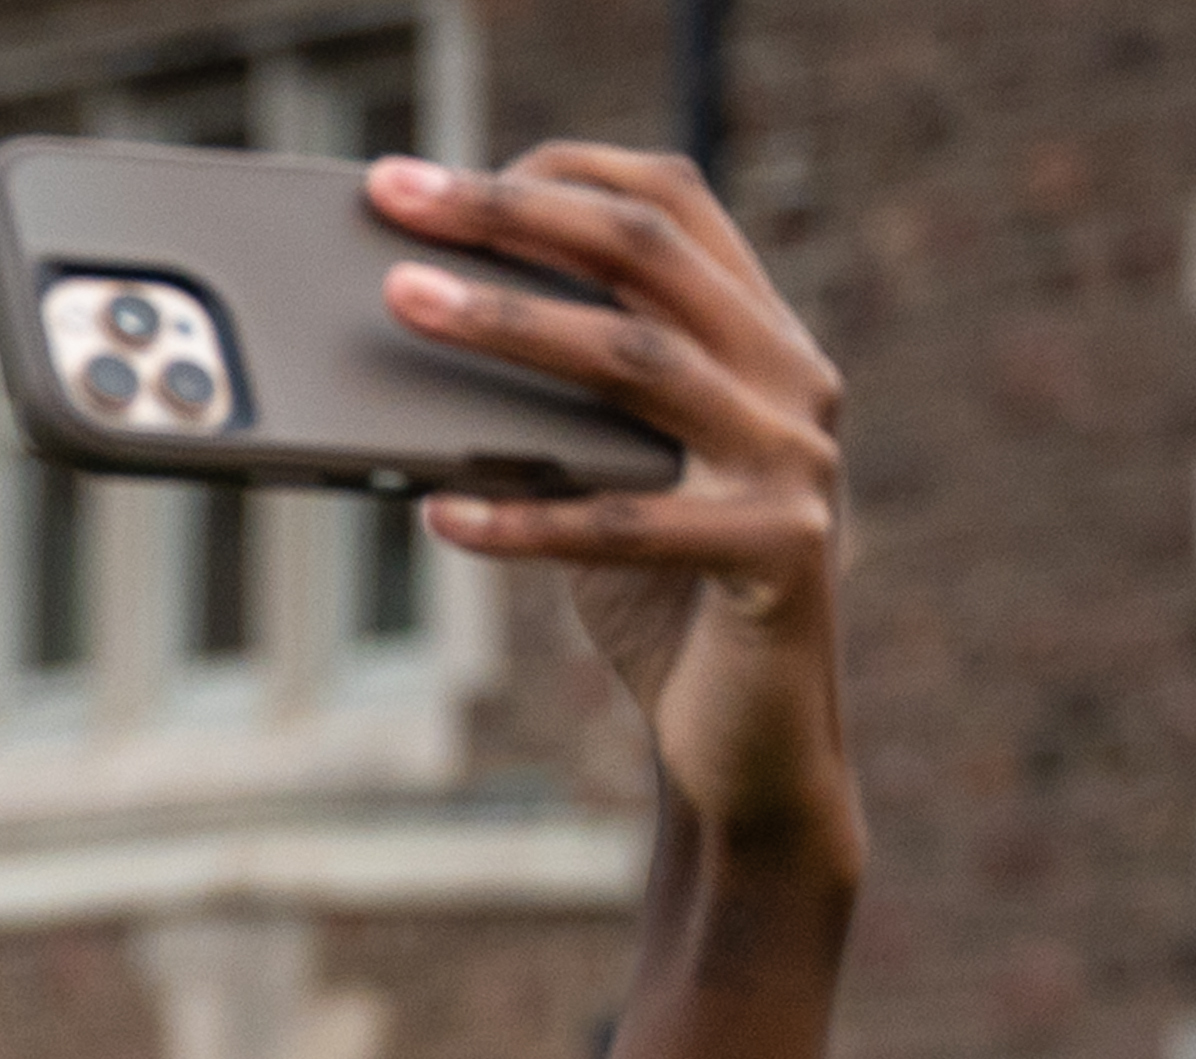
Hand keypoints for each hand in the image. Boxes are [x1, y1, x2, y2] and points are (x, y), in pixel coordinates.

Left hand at [375, 147, 855, 882]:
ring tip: (402, 305)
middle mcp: (794, 380)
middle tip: (399, 201)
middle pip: (647, 257)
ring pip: (640, 365)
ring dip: (507, 329)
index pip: (671, 206)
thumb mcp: (610, 478)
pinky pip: (631, 525)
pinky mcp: (778, 556)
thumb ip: (560, 404)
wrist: (750, 745)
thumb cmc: (663, 600)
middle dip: (512, 219)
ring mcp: (796, 464)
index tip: (444, 179)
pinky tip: (439, 511)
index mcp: (761, 339)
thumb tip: (421, 333)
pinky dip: (526, 517)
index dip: (561, 176)